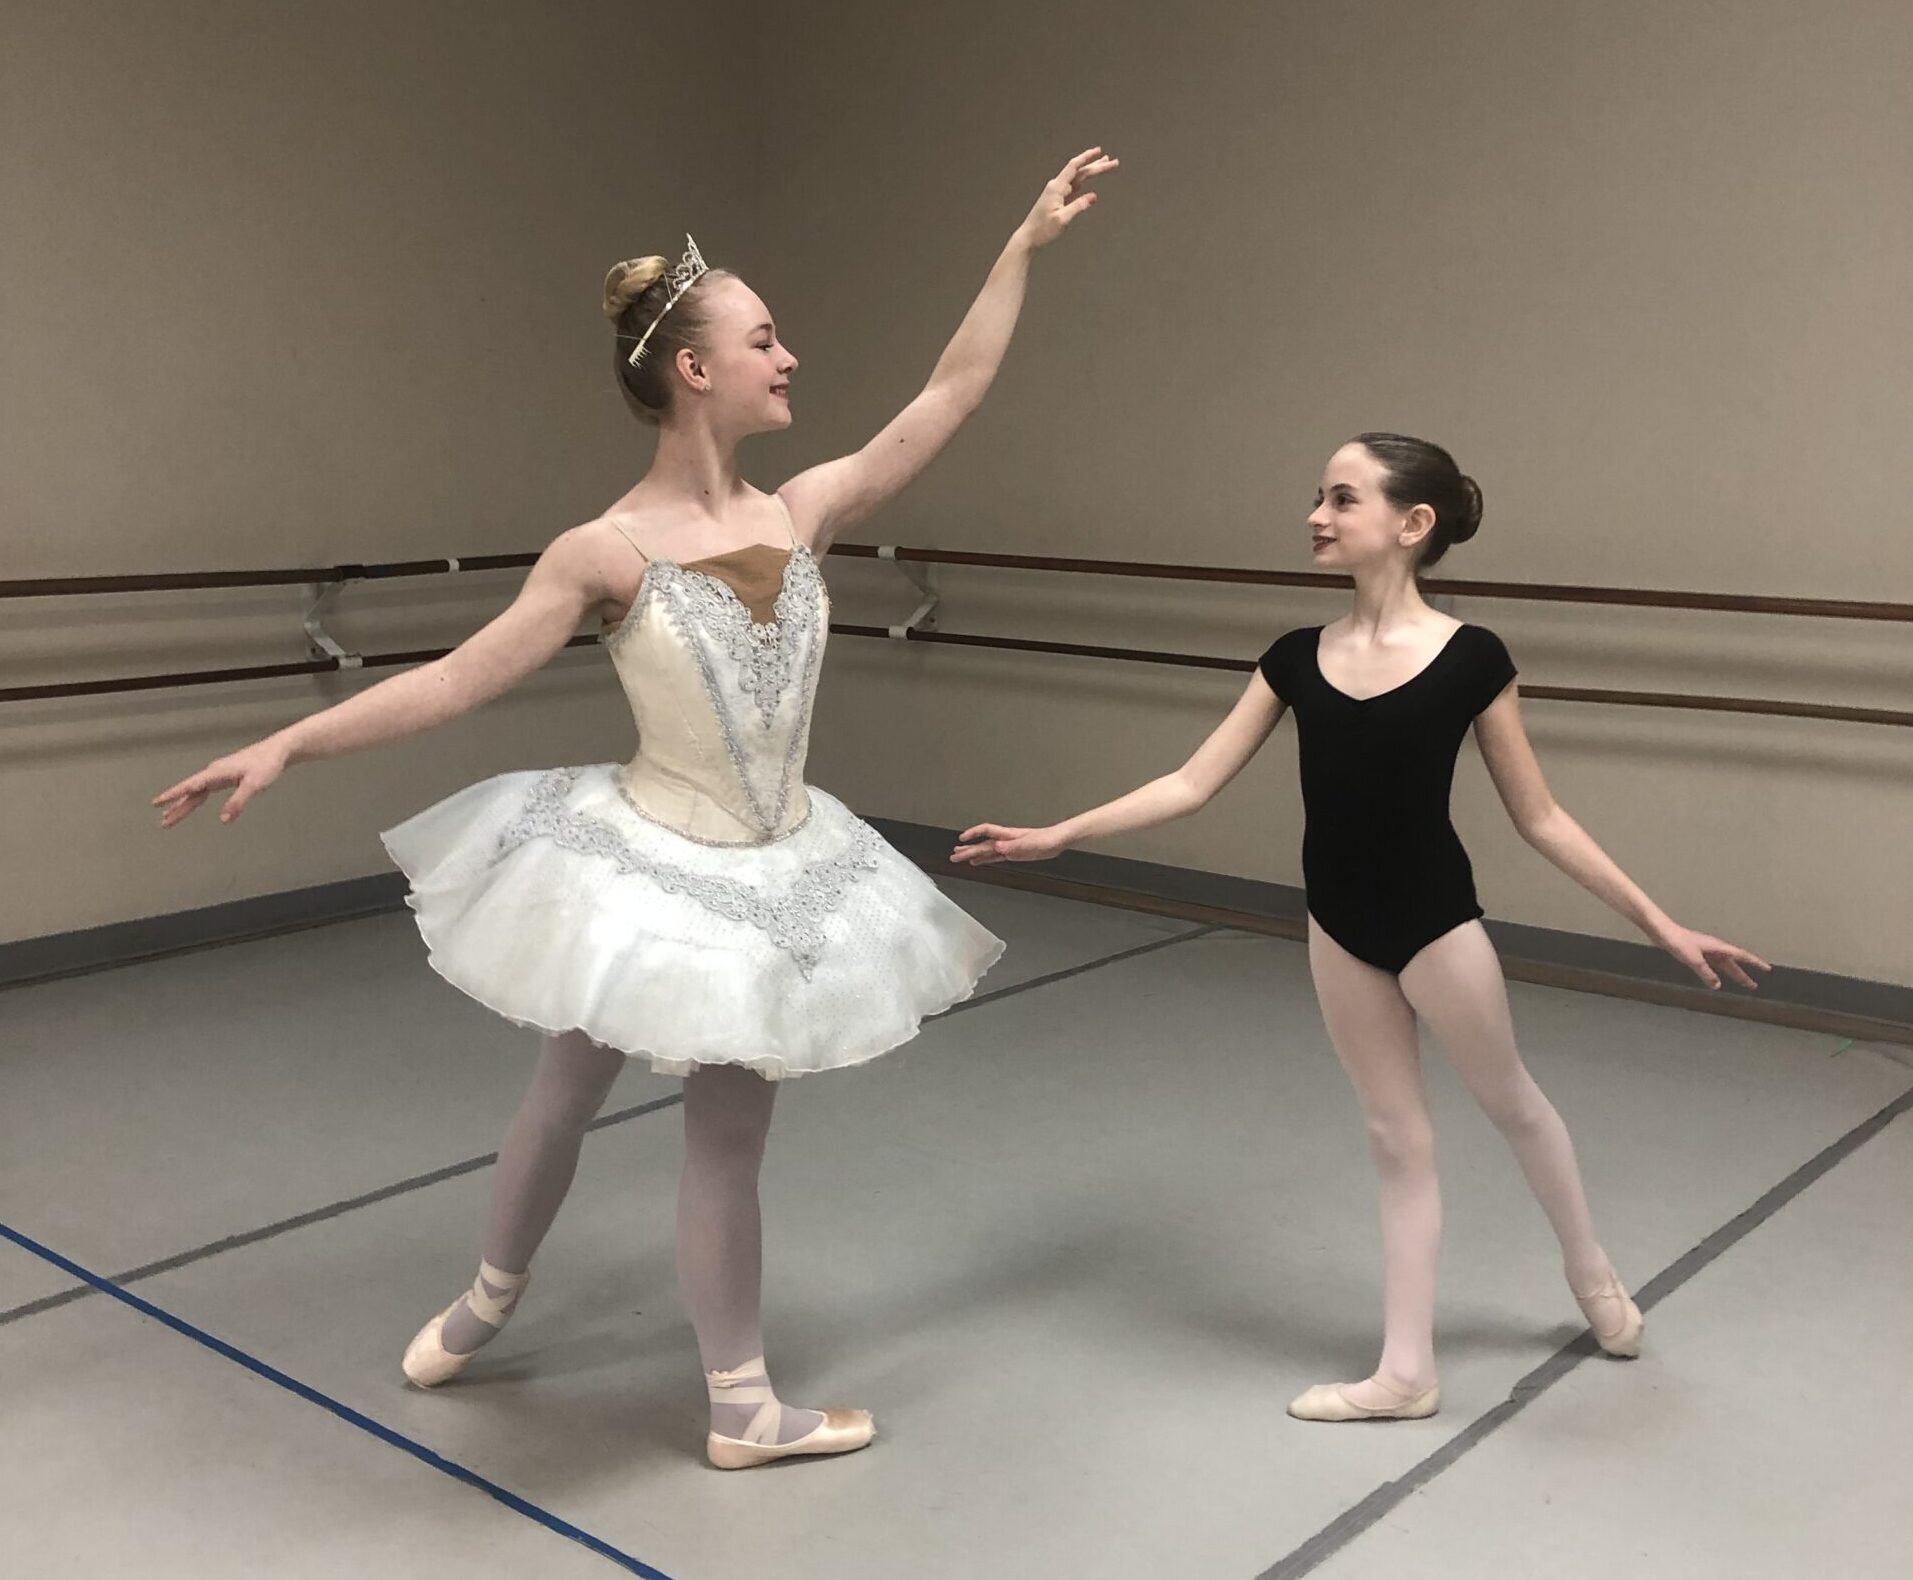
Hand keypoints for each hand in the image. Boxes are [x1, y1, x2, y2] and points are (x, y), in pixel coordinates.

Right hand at [154, 737, 289, 827]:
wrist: (278, 751)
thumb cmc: (267, 764)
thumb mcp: (254, 785)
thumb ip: (237, 802)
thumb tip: (223, 820)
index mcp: (217, 772)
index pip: (191, 786)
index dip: (173, 795)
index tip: (157, 802)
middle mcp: (214, 773)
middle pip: (190, 792)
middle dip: (175, 806)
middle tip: (163, 822)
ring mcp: (219, 775)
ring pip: (196, 792)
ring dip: (183, 804)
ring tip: (169, 817)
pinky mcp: (225, 777)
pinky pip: (205, 790)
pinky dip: (196, 799)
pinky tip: (190, 805)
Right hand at [950, 822, 1066, 865]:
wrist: (1056, 841)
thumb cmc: (1046, 840)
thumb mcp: (1029, 844)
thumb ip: (1013, 847)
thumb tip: (997, 848)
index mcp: (1007, 835)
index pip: (985, 831)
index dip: (973, 834)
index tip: (961, 840)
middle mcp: (1005, 840)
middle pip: (982, 844)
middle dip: (967, 849)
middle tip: (954, 856)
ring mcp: (1008, 847)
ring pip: (986, 851)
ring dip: (973, 854)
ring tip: (960, 857)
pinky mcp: (1013, 854)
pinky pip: (994, 857)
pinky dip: (985, 860)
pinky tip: (978, 862)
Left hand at [1016, 146, 1118, 249]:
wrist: (1028, 237)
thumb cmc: (1042, 230)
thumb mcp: (1062, 219)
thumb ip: (1078, 206)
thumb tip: (1094, 196)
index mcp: (1057, 187)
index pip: (1074, 167)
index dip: (1087, 157)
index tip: (1099, 151)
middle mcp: (1057, 186)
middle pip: (1079, 171)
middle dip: (1096, 165)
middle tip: (1112, 161)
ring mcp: (1057, 192)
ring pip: (1078, 178)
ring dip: (1091, 171)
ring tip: (1105, 164)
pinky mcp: (1058, 199)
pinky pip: (1074, 186)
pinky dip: (1084, 182)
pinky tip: (1090, 179)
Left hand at [1659, 925, 1770, 990]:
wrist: (1664, 933)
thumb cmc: (1678, 942)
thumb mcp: (1694, 960)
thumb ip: (1706, 973)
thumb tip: (1718, 985)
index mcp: (1718, 947)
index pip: (1742, 956)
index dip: (1755, 963)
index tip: (1767, 968)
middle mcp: (1715, 949)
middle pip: (1734, 963)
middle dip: (1745, 974)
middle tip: (1754, 985)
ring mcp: (1707, 951)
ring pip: (1724, 965)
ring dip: (1734, 974)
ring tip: (1743, 984)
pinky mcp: (1698, 953)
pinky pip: (1713, 965)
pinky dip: (1719, 972)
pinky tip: (1718, 979)